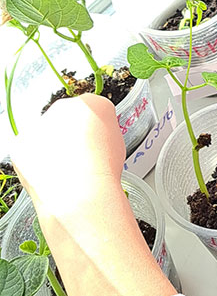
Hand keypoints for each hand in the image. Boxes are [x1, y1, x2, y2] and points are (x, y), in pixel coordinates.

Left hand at [9, 94, 125, 216]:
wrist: (81, 192)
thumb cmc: (103, 170)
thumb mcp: (116, 142)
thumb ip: (102, 130)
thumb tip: (92, 136)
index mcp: (93, 103)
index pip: (92, 109)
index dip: (94, 128)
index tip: (95, 141)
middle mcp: (64, 107)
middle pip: (66, 117)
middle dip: (69, 133)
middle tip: (80, 156)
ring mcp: (39, 124)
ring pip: (46, 133)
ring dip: (52, 145)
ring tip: (66, 168)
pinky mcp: (20, 142)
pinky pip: (29, 149)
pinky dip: (36, 160)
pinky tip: (50, 172)